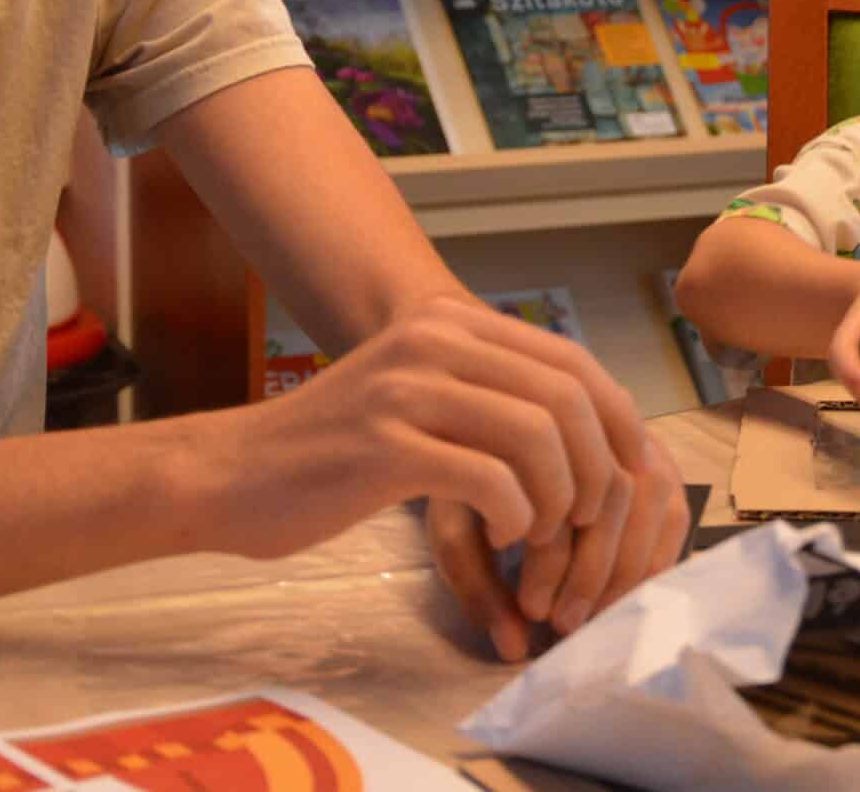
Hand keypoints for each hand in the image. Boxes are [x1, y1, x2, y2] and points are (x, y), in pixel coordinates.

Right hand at [214, 294, 643, 562]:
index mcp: (449, 321)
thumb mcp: (417, 394)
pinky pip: (492, 481)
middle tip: (584, 521)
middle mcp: (433, 339)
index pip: (573, 362)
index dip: (618, 423)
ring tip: (540, 533)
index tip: (628, 477)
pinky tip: (497, 538)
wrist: (231, 475)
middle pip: (567, 397)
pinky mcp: (387, 445)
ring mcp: (409, 388)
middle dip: (596, 469)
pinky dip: (515, 519)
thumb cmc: (332, 452)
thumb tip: (585, 422)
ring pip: (538, 438)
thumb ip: (487, 391)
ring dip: (558, 501)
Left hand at [429, 430, 687, 661]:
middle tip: (565, 623)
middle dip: (592, 570)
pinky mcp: (653, 453)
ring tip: (594, 615)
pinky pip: (672, 504)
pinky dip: (655, 555)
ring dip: (627, 566)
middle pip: (615, 492)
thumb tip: (515, 649)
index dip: (550, 561)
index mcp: (528, 422)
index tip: (531, 609)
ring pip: (652, 492)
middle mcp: (587, 410)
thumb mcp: (456, 533)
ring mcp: (627, 427)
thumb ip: (479, 587)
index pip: (559, 492)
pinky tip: (625, 594)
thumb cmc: (469, 491)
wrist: (486, 441)